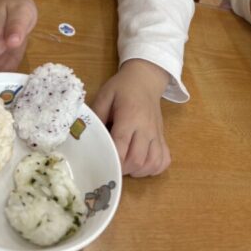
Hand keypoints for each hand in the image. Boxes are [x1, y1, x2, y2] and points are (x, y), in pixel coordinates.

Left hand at [91, 60, 170, 176]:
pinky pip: (164, 160)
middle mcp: (146, 128)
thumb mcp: (105, 95)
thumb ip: (96, 115)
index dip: (112, 159)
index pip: (121, 145)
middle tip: (111, 166)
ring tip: (125, 167)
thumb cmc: (123, 87)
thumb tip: (86, 135)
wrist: (146, 79)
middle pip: (137, 159)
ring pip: (152, 163)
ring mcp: (157, 134)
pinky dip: (153, 168)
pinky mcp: (163, 137)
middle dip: (122, 169)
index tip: (101, 165)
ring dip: (138, 171)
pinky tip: (142, 165)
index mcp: (130, 116)